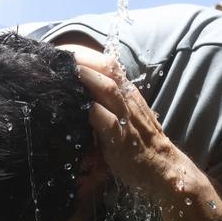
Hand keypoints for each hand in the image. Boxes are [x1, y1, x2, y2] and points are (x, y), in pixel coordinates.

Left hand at [66, 48, 177, 192]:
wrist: (164, 169)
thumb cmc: (140, 143)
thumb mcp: (125, 116)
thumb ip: (106, 103)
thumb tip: (77, 94)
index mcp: (127, 92)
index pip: (108, 63)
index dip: (85, 54)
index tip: (62, 51)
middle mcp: (128, 99)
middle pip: (107, 68)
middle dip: (82, 59)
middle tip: (57, 55)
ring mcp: (127, 118)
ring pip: (108, 89)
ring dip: (86, 77)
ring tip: (65, 70)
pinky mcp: (122, 139)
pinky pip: (108, 121)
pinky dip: (92, 111)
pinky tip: (76, 105)